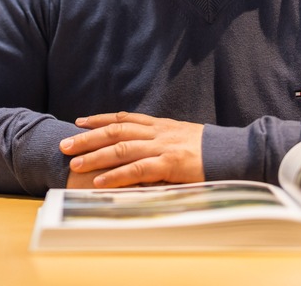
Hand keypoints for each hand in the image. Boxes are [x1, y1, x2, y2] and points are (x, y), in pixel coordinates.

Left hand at [59, 111, 203, 187]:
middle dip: (88, 137)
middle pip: (115, 130)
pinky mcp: (170, 165)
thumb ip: (164, 140)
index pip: (124, 118)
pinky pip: (137, 170)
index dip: (100, 119)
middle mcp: (158, 133)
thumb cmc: (211, 150)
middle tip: (64, 144)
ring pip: (121, 148)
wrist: (235, 152)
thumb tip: (147, 147)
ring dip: (95, 156)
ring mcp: (163, 148)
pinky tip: (100, 182)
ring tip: (74, 164)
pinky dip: (117, 176)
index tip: (80, 122)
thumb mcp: (184, 138)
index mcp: (161, 125)